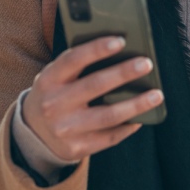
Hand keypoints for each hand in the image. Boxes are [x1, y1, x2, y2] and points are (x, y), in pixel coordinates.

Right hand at [23, 36, 164, 160]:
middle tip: (146, 64)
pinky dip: (127, 127)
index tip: (120, 40)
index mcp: (48, 80)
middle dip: (123, 73)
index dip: (96, 49)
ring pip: (108, 116)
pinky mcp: (76, 148)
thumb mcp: (56, 77)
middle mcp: (54, 104)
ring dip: (136, 105)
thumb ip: (79, 65)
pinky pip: (109, 138)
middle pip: (95, 86)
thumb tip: (121, 52)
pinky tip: (141, 118)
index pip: (73, 60)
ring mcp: (65, 129)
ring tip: (156, 95)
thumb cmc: (54, 94)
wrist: (33, 133)